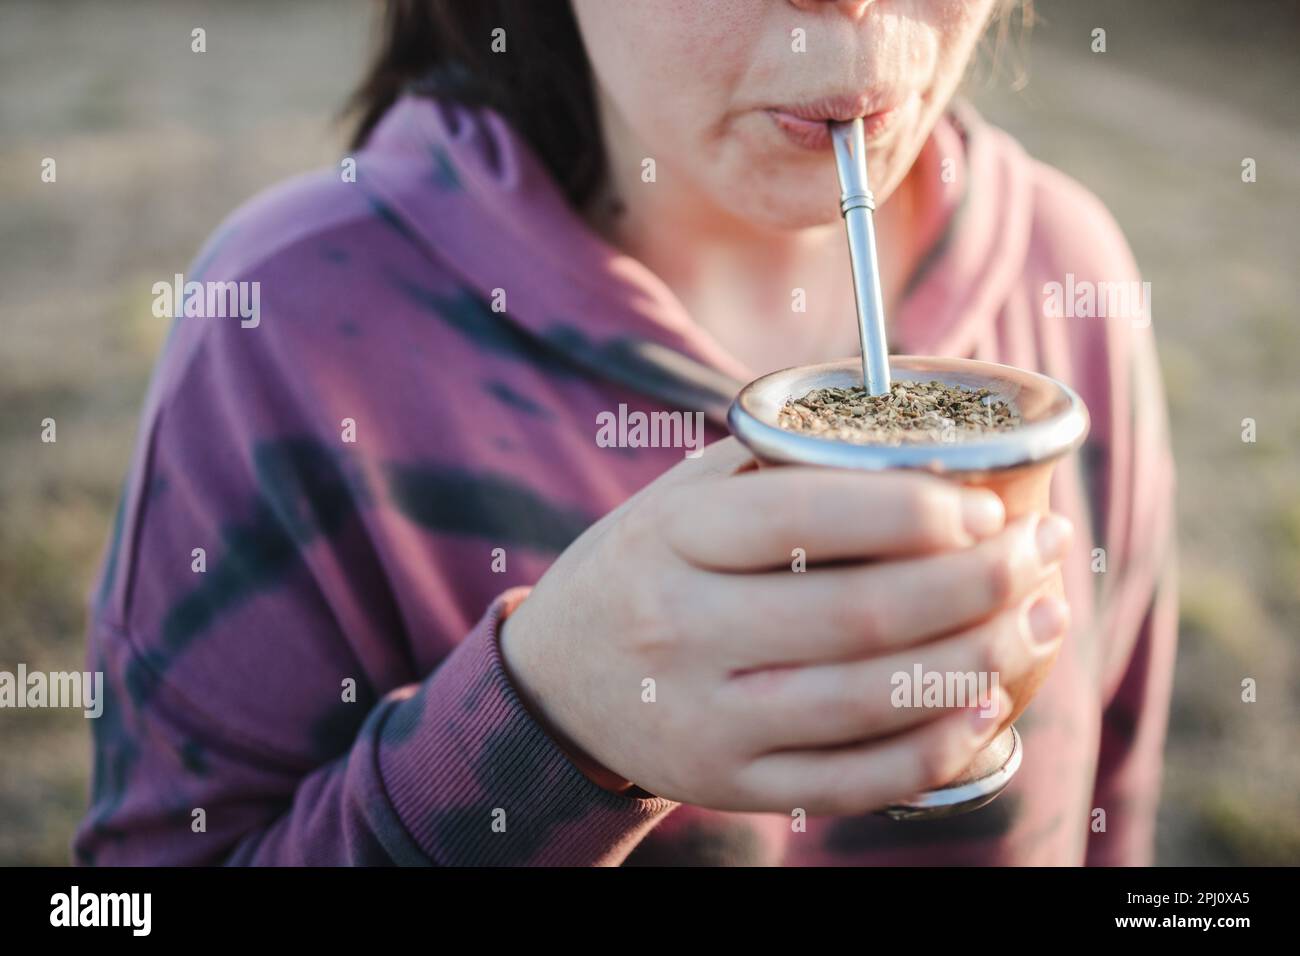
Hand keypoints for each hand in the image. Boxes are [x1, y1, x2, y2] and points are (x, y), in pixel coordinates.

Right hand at [499, 437, 1070, 814]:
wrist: (556, 682)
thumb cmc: (644, 568)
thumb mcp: (680, 499)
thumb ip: (775, 466)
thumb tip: (914, 434)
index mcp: (672, 538)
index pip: (802, 515)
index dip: (912, 512)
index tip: (985, 507)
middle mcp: (681, 630)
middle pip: (856, 612)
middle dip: (975, 583)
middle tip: (1041, 555)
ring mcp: (705, 719)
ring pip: (866, 700)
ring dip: (977, 660)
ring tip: (1041, 619)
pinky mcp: (730, 784)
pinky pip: (850, 778)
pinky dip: (932, 748)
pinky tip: (985, 710)